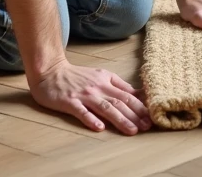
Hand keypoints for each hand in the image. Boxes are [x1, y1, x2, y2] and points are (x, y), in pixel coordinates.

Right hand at [29, 61, 151, 134]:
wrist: (50, 71)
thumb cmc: (77, 76)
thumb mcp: (101, 75)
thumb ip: (118, 85)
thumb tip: (138, 94)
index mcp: (106, 80)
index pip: (127, 95)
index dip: (140, 106)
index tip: (151, 117)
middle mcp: (97, 87)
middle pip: (119, 102)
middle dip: (135, 115)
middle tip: (147, 127)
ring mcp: (83, 95)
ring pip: (105, 108)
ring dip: (120, 119)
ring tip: (132, 130)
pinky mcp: (69, 102)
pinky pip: (81, 111)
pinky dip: (91, 119)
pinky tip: (100, 128)